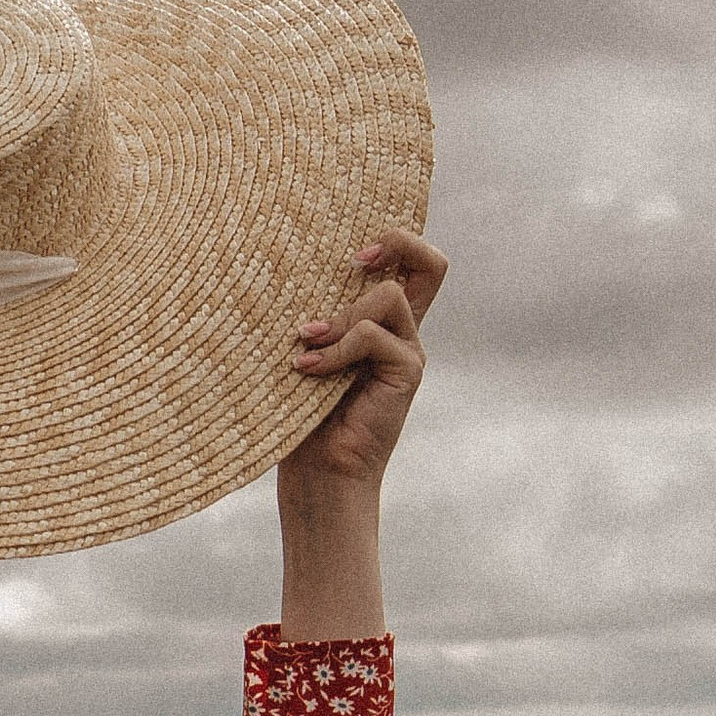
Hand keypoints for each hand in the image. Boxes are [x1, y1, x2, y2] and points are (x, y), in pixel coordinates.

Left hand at [278, 225, 445, 501]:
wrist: (319, 474)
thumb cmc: (300, 416)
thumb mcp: (304, 353)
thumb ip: (312, 315)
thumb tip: (284, 265)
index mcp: (379, 324)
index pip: (409, 266)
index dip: (394, 240)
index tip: (351, 253)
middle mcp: (401, 333)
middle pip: (432, 264)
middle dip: (398, 241)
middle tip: (355, 260)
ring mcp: (408, 351)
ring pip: (388, 296)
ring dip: (340, 316)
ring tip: (305, 345)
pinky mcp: (407, 372)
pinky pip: (371, 335)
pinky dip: (335, 348)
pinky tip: (307, 370)